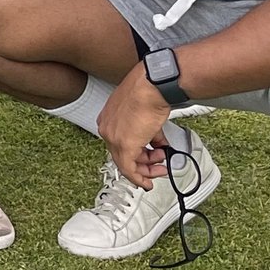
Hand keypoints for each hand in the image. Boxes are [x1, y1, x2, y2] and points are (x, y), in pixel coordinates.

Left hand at [97, 68, 172, 188]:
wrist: (151, 87)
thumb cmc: (148, 91)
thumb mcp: (144, 112)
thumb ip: (146, 130)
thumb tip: (156, 141)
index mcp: (108, 118)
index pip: (120, 142)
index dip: (137, 152)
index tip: (147, 158)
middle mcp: (107, 128)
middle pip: (123, 154)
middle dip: (145, 161)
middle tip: (158, 163)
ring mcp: (114, 137)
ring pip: (127, 163)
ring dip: (148, 167)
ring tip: (161, 161)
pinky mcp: (124, 146)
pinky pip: (129, 169)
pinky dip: (140, 178)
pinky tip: (147, 182)